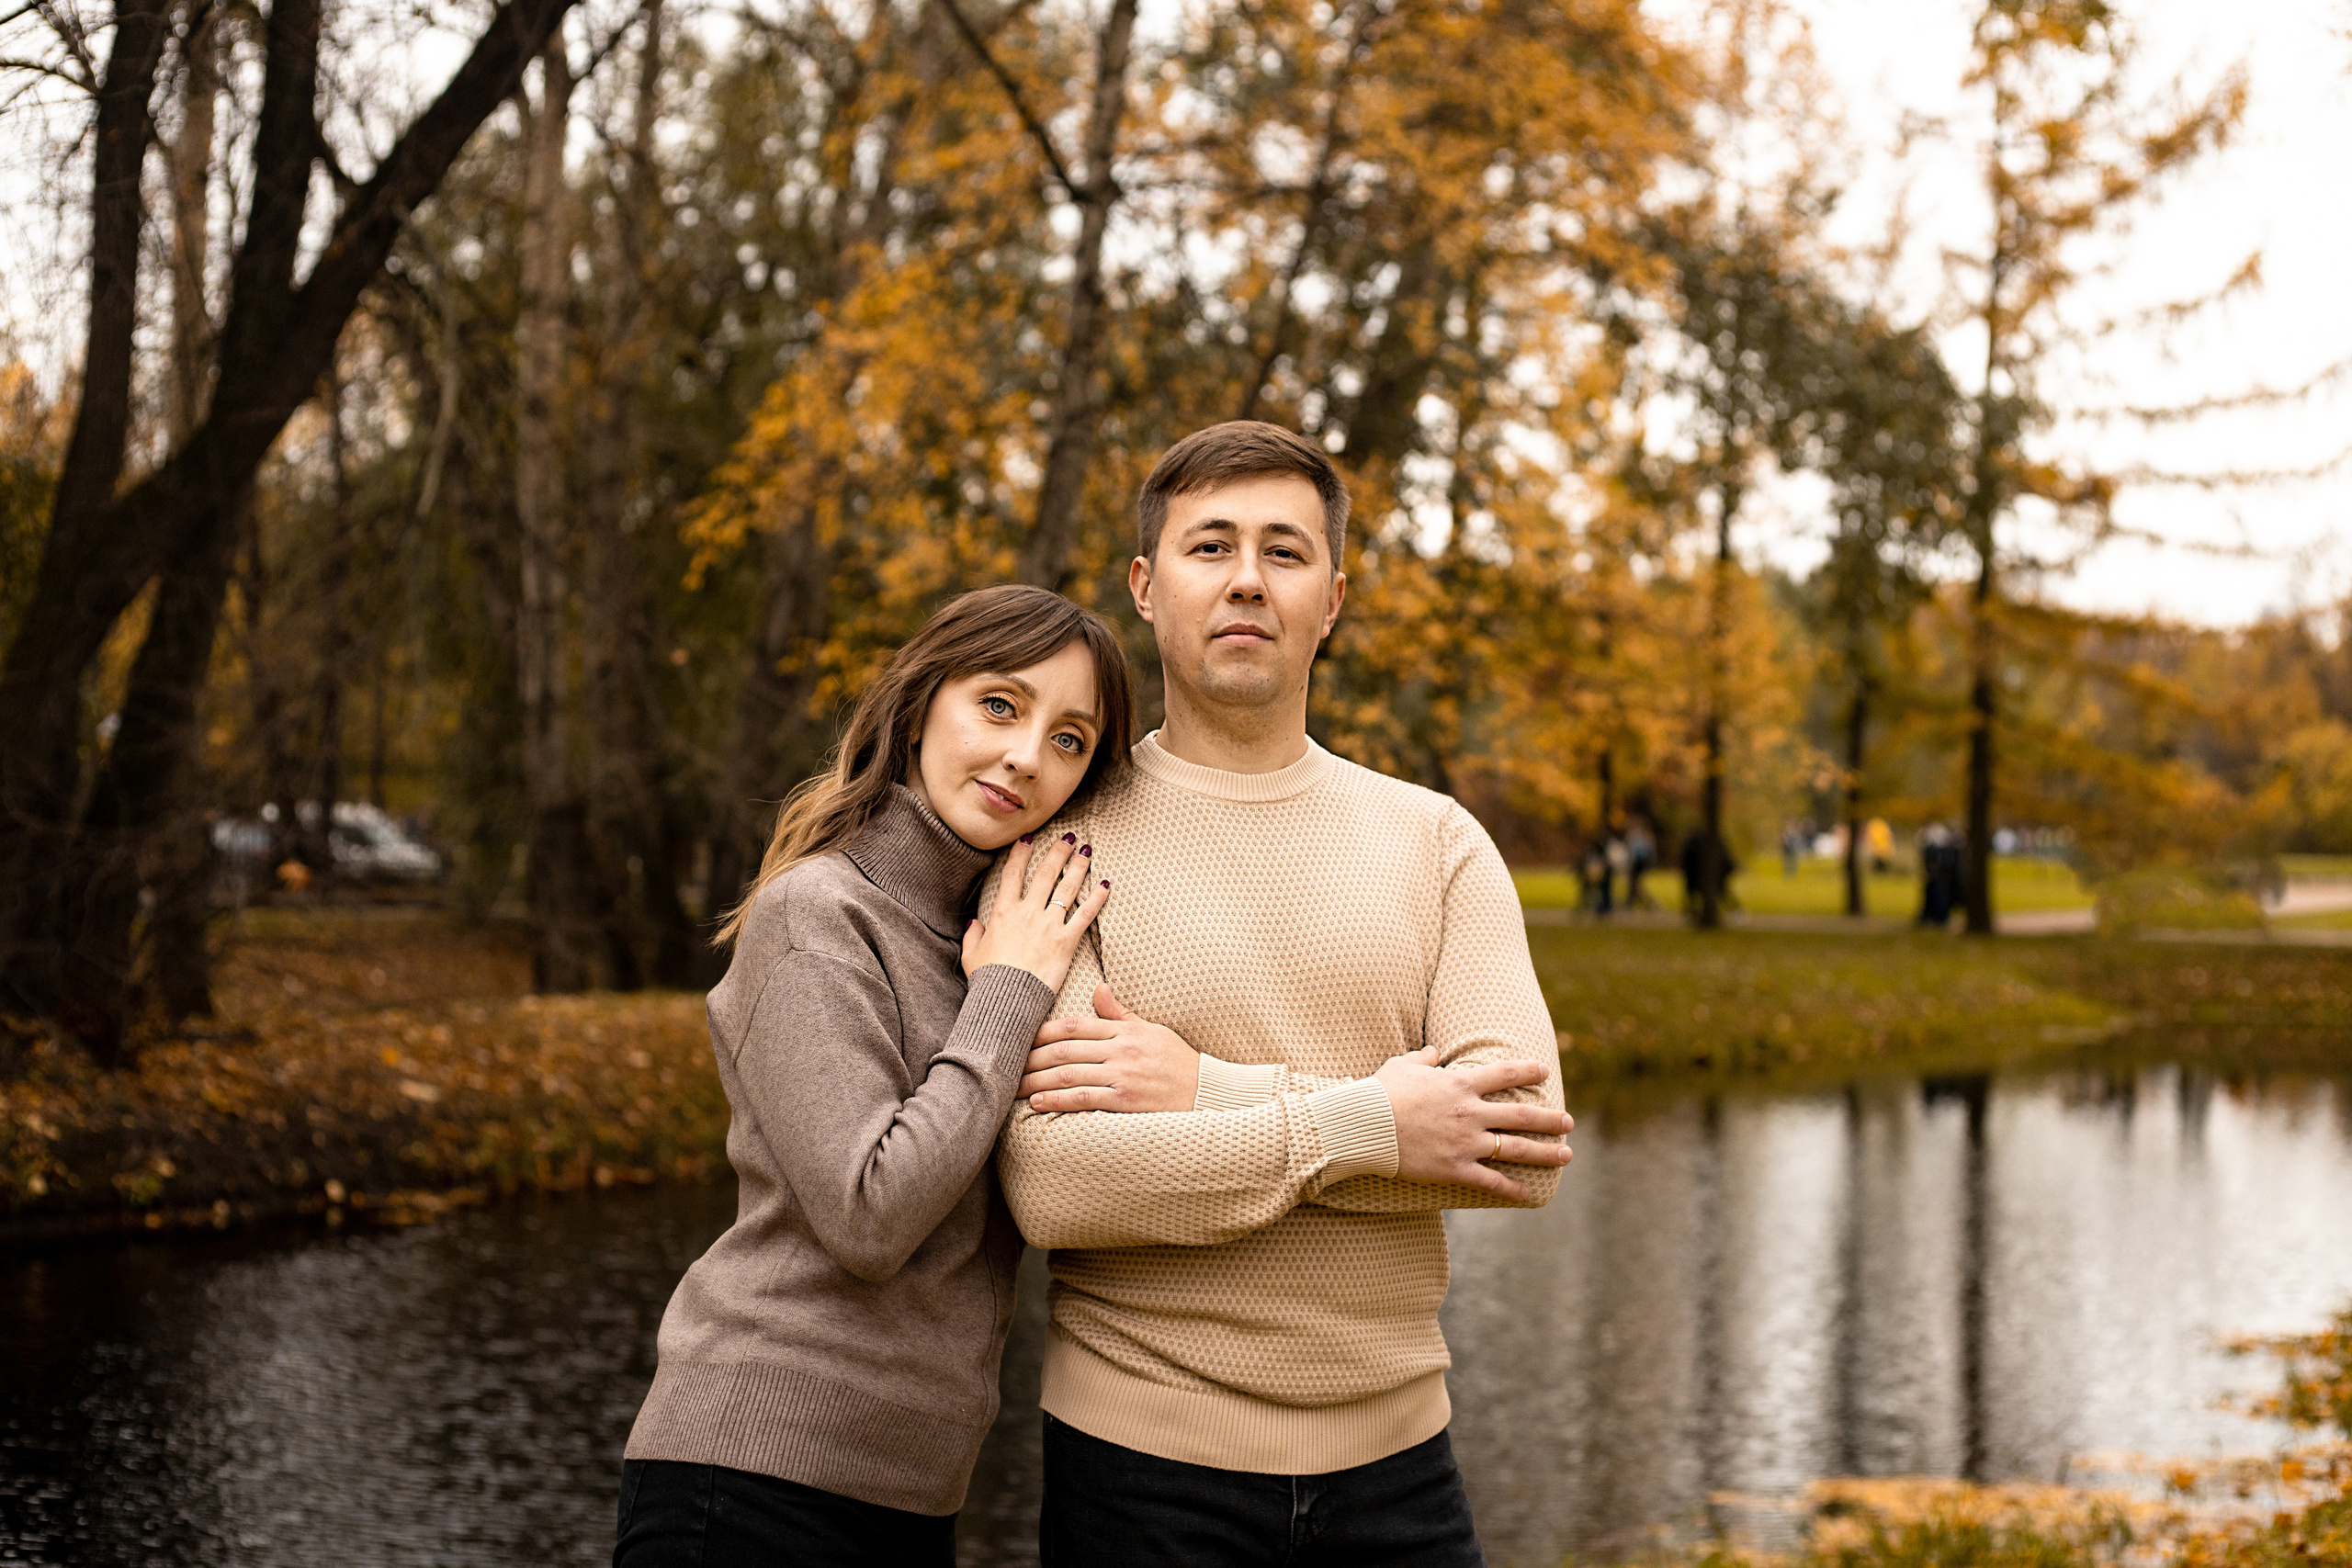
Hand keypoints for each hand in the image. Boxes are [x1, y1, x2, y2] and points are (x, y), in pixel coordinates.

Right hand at [962, 834, 1108, 992]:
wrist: (1007, 998)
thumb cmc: (987, 980)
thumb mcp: (971, 955)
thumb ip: (973, 935)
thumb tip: (975, 924)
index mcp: (1003, 912)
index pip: (1013, 874)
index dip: (1021, 853)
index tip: (1028, 838)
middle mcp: (1027, 912)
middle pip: (1046, 873)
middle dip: (1058, 852)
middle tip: (1069, 837)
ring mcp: (1048, 925)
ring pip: (1067, 887)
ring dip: (1078, 866)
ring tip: (1087, 851)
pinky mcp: (1066, 941)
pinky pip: (1085, 915)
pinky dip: (1097, 898)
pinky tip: (1105, 884)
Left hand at [1020, 986, 1200, 1112]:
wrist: (1206, 1091)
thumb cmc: (1177, 1060)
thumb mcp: (1151, 1030)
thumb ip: (1120, 1013)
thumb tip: (1098, 988)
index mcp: (1124, 1030)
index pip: (1075, 1025)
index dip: (1043, 1031)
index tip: (1020, 1036)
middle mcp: (1120, 1049)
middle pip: (1064, 1050)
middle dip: (1031, 1057)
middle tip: (1006, 1063)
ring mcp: (1122, 1075)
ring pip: (1068, 1074)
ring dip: (1035, 1080)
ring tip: (1012, 1085)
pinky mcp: (1125, 1100)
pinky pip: (1083, 1098)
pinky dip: (1056, 1100)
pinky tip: (1036, 1102)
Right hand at [1373, 1048, 1574, 1200]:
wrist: (1364, 1125)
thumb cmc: (1379, 1093)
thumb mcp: (1401, 1066)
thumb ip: (1423, 1058)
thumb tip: (1434, 1052)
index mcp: (1459, 1085)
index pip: (1504, 1074)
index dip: (1528, 1072)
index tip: (1545, 1072)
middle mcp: (1470, 1113)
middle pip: (1520, 1115)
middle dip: (1549, 1119)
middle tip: (1569, 1122)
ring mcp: (1465, 1142)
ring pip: (1515, 1148)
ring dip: (1545, 1152)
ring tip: (1566, 1155)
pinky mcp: (1454, 1168)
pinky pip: (1490, 1181)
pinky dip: (1511, 1189)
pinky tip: (1528, 1194)